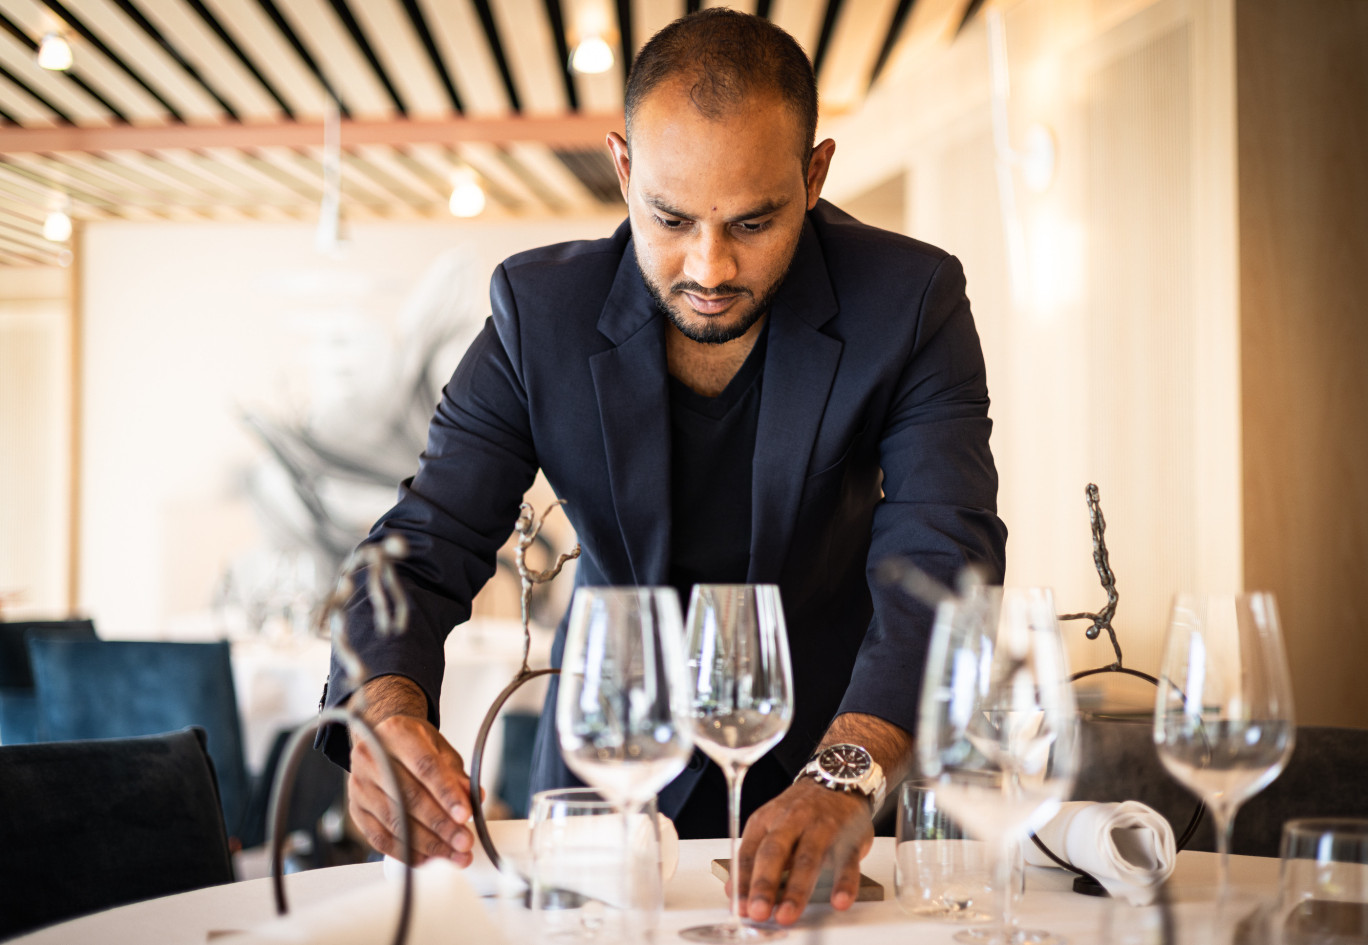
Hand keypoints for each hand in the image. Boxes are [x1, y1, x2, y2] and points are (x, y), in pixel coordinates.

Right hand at [346, 678, 478, 865]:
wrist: (382, 742)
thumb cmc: (414, 745)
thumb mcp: (439, 748)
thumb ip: (456, 774)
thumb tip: (474, 798)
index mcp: (397, 734)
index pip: (425, 767)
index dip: (446, 793)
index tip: (466, 815)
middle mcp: (372, 758)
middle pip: (409, 798)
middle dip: (440, 825)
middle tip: (464, 842)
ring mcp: (359, 785)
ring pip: (395, 822)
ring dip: (427, 844)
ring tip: (453, 855)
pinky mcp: (356, 810)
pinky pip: (379, 838)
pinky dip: (406, 852)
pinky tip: (427, 859)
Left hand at [733, 779, 874, 924]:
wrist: (837, 780)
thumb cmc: (800, 811)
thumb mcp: (771, 827)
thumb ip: (754, 859)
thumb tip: (735, 892)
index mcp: (766, 820)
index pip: (749, 853)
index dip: (743, 882)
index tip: (739, 908)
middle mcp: (791, 821)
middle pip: (774, 853)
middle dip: (764, 884)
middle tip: (758, 912)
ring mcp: (821, 827)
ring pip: (807, 858)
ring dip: (797, 889)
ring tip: (788, 913)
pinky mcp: (849, 836)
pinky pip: (847, 861)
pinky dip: (844, 883)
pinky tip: (839, 901)